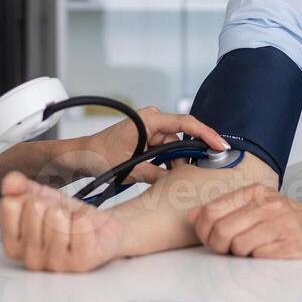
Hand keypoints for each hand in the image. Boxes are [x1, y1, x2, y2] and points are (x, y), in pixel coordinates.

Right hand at [0, 171, 127, 272]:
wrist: (101, 230)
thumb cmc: (68, 218)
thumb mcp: (40, 197)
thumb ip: (19, 187)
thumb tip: (10, 182)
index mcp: (13, 243)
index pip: (9, 205)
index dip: (28, 197)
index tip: (38, 207)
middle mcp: (30, 258)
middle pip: (33, 209)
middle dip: (49, 204)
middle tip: (59, 215)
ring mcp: (54, 264)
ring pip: (55, 218)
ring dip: (68, 213)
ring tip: (71, 223)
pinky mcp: (79, 263)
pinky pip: (79, 227)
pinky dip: (84, 220)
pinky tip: (84, 228)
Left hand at [56, 107, 229, 185]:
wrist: (81, 156)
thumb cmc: (98, 154)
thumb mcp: (128, 167)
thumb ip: (154, 173)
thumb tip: (176, 182)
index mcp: (148, 119)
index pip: (185, 123)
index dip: (206, 134)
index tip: (220, 146)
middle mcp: (152, 121)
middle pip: (182, 139)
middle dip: (190, 157)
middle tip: (198, 174)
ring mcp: (151, 130)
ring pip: (175, 148)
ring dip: (177, 164)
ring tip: (176, 180)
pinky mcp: (149, 140)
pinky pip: (166, 152)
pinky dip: (169, 164)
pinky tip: (169, 176)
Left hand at [188, 184, 301, 268]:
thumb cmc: (285, 223)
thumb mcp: (254, 209)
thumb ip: (222, 211)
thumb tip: (193, 217)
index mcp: (255, 193)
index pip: (212, 211)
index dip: (203, 230)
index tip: (210, 239)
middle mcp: (268, 205)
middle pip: (222, 231)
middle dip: (219, 246)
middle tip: (228, 251)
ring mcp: (282, 225)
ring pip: (239, 246)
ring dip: (240, 257)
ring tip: (251, 253)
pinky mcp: (292, 246)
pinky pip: (259, 258)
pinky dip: (258, 263)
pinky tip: (265, 258)